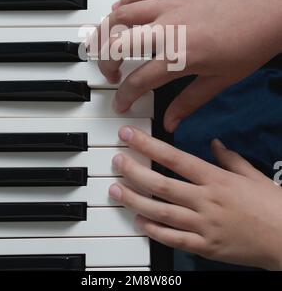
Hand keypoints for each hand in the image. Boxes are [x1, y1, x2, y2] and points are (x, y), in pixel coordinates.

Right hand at [96, 0, 281, 131]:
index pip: (138, 81)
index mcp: (179, 56)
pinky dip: (125, 1)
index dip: (124, 96)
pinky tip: (120, 10)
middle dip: (104, 62)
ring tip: (106, 43)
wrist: (269, 9)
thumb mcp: (220, 81)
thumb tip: (170, 123)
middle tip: (110, 72)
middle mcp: (168, 28)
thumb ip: (189, 102)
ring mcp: (170, 3)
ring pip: (121, 14)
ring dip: (106, 30)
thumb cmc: (249, 45)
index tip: (121, 102)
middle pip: (116, 44)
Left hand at [109, 126, 281, 269]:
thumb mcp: (252, 175)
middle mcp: (206, 200)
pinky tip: (139, 221)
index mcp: (216, 179)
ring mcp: (203, 225)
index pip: (175, 157)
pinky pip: (173, 239)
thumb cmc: (272, 206)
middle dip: (134, 171)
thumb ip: (230, 158)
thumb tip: (215, 143)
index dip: (148, 145)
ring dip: (134, 200)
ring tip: (116, 190)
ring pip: (160, 212)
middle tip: (117, 162)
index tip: (130, 136)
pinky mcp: (205, 247)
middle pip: (161, 184)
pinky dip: (154, 231)